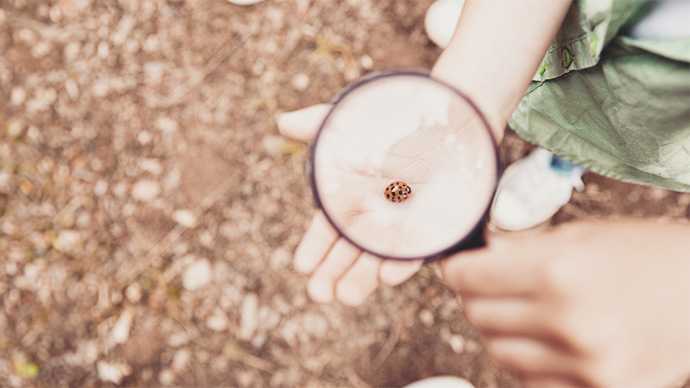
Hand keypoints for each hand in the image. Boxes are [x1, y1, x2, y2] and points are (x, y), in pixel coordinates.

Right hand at [277, 105, 423, 304]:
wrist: (446, 118)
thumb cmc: (393, 120)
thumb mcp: (351, 123)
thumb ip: (318, 124)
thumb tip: (282, 122)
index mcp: (348, 200)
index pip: (326, 232)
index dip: (314, 249)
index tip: (302, 266)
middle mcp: (371, 218)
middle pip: (348, 254)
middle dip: (332, 275)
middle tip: (320, 294)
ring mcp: (400, 227)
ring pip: (377, 259)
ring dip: (362, 279)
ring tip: (347, 297)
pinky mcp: (430, 229)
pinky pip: (415, 251)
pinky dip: (402, 264)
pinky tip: (388, 276)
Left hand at [441, 219, 689, 387]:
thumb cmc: (647, 254)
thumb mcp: (583, 235)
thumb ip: (524, 251)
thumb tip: (479, 260)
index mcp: (557, 271)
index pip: (470, 277)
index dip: (457, 271)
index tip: (456, 269)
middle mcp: (566, 321)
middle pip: (478, 316)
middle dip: (476, 298)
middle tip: (489, 287)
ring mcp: (584, 363)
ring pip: (499, 352)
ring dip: (501, 331)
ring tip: (524, 313)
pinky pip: (532, 381)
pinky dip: (529, 362)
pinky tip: (548, 340)